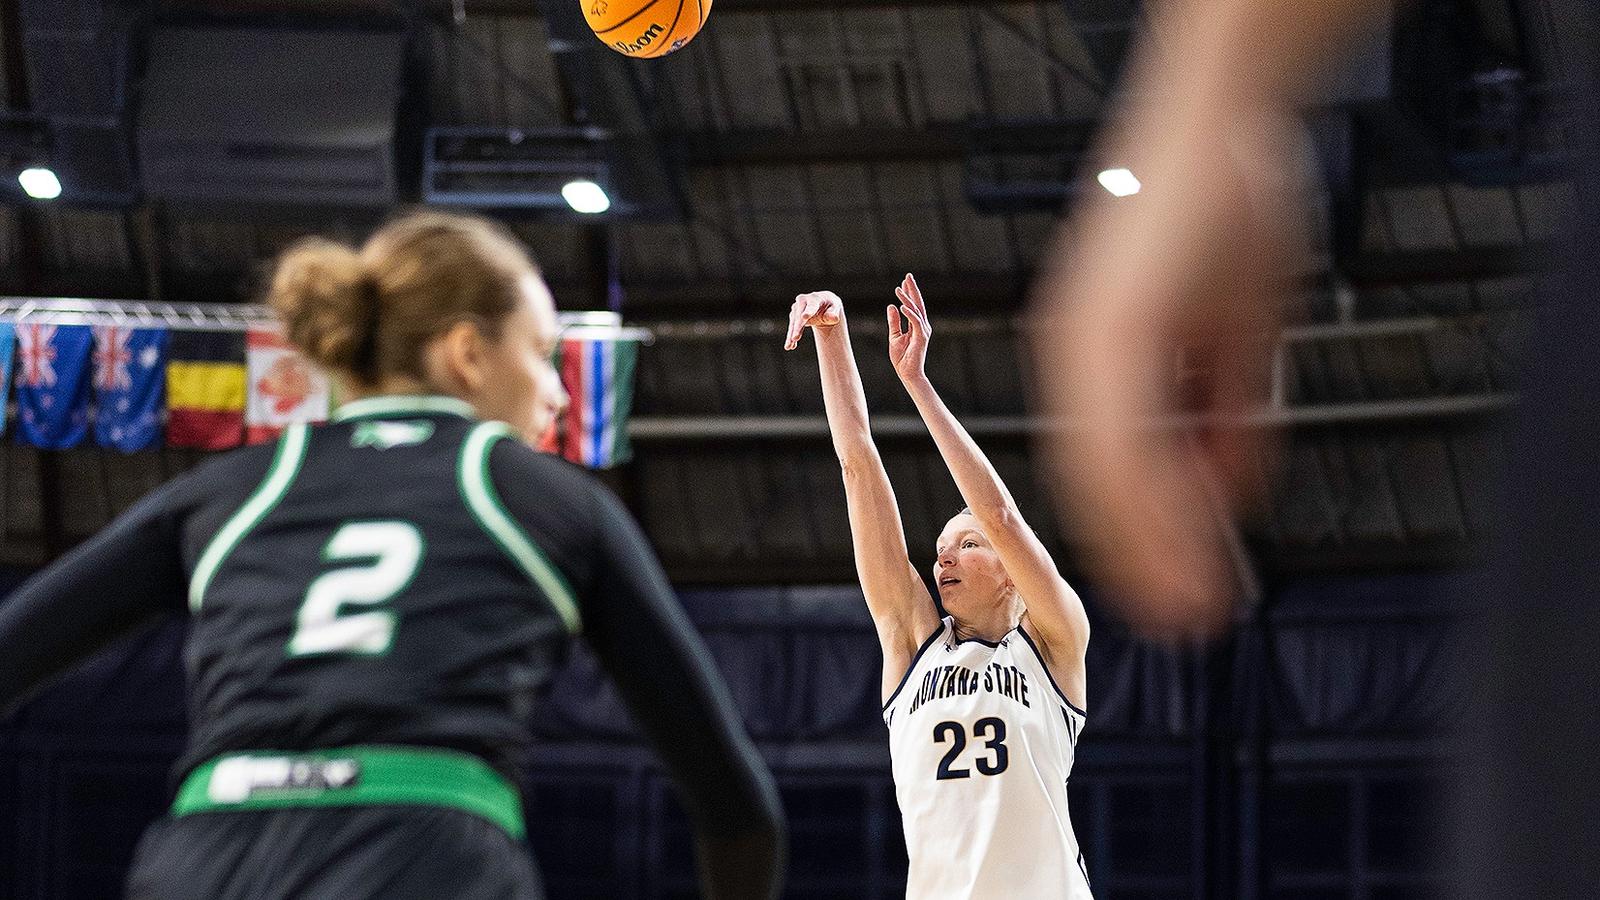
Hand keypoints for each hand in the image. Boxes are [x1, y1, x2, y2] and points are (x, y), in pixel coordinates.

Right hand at [784, 291, 843, 349]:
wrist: (823, 304)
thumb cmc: (830, 306)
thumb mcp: (835, 309)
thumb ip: (834, 314)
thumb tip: (833, 318)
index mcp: (815, 298)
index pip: (812, 306)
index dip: (808, 312)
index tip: (804, 317)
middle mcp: (803, 301)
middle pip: (799, 316)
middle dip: (797, 327)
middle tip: (795, 338)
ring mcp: (797, 308)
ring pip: (793, 323)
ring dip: (791, 334)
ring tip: (789, 346)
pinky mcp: (794, 315)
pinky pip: (792, 327)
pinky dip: (790, 337)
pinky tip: (791, 346)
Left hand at [888, 273, 930, 381]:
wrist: (908, 374)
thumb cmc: (902, 358)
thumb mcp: (894, 336)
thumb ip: (894, 322)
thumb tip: (891, 306)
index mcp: (917, 325)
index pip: (913, 306)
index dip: (909, 293)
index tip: (903, 281)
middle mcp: (922, 326)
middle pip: (918, 304)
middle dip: (913, 289)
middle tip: (908, 276)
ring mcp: (923, 331)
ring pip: (915, 310)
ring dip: (907, 299)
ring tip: (898, 288)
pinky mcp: (921, 337)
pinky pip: (915, 322)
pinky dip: (909, 313)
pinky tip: (901, 305)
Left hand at [1028, 111, 1304, 639]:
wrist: (1222, 113)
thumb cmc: (1232, 210)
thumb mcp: (1239, 335)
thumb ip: (1227, 415)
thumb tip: (1227, 493)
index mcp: (1097, 356)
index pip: (1112, 465)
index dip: (1145, 530)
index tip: (1176, 582)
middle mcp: (1076, 358)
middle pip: (1100, 482)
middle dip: (1144, 555)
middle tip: (1183, 620)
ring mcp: (1083, 347)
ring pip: (1105, 477)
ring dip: (1150, 550)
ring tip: (1187, 614)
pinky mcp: (1104, 333)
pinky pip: (1122, 441)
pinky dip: (1152, 508)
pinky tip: (1183, 554)